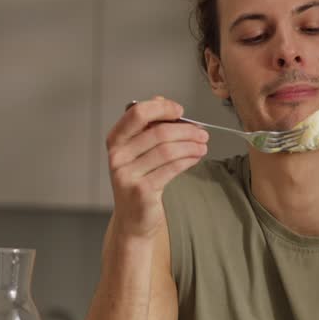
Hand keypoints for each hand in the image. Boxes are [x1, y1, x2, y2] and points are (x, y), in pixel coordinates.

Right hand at [105, 97, 207, 237]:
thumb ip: (148, 124)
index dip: (162, 108)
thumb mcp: (138, 150)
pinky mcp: (141, 190)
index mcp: (115, 140)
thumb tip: (161, 101)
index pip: (137, 113)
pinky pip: (171, 169)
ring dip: (191, 145)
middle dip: (186, 130)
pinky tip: (195, 157)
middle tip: (202, 132)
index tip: (179, 110)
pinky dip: (188, 160)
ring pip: (167, 150)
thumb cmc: (138, 181)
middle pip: (159, 132)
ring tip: (203, 144)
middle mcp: (117, 156)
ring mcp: (127, 175)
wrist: (133, 219)